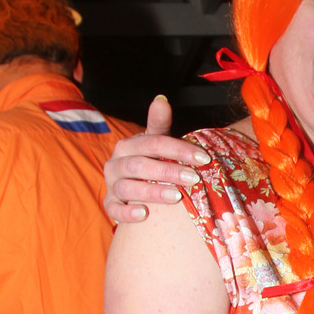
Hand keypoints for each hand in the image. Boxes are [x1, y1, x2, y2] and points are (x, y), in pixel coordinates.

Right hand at [104, 96, 210, 222]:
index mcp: (128, 145)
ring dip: (153, 191)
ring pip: (128, 187)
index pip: (154, 143)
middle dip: (168, 171)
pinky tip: (144, 214)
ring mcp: (112, 185)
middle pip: (140, 165)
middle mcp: (116, 163)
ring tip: (176, 196)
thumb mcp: (155, 143)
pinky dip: (127, 213)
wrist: (131, 186)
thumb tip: (161, 99)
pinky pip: (114, 210)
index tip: (203, 158)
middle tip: (193, 178)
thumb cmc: (149, 162)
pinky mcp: (110, 205)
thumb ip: (159, 124)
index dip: (179, 149)